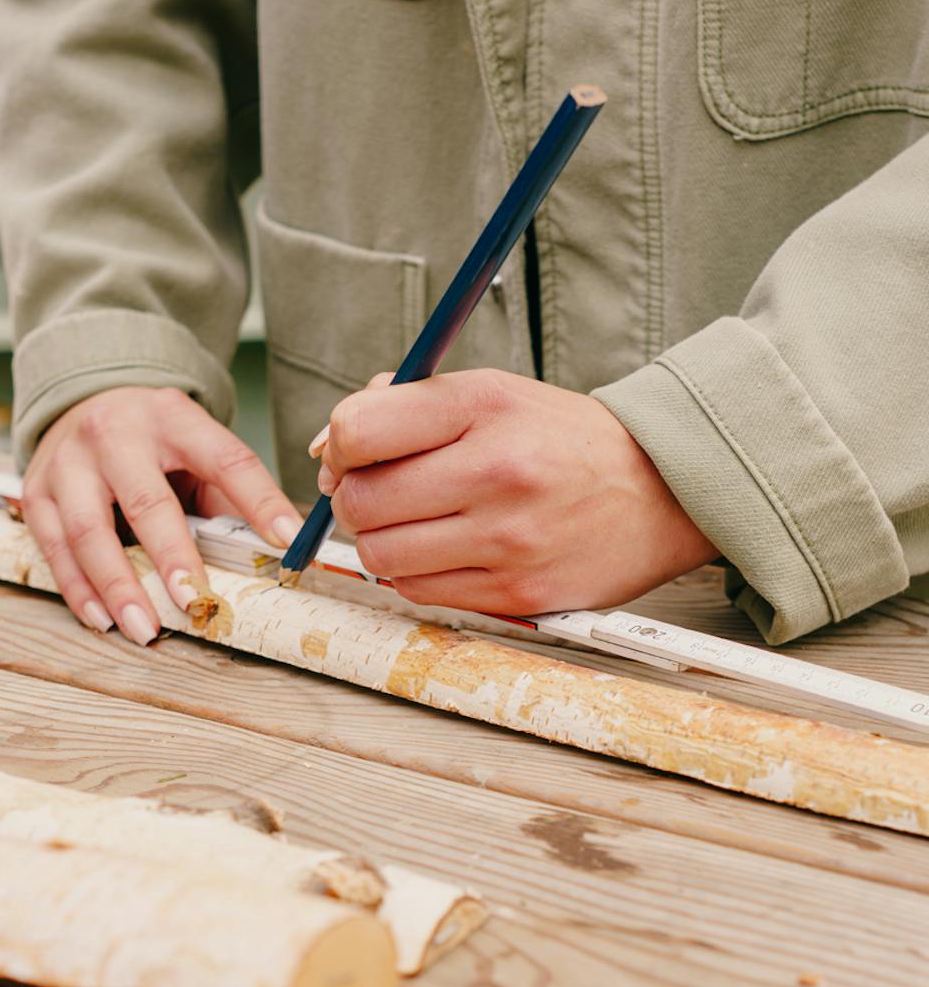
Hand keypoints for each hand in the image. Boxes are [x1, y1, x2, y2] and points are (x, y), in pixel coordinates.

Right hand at [23, 386, 300, 640]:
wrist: (81, 402)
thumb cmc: (151, 441)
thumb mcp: (191, 446)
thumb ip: (221, 493)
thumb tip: (265, 554)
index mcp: (172, 418)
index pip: (225, 458)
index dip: (259, 501)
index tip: (287, 542)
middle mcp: (115, 434)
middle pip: (146, 501)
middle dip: (171, 557)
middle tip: (193, 602)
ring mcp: (69, 462)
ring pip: (89, 531)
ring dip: (117, 586)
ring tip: (143, 628)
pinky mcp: (36, 490)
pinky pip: (55, 548)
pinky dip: (78, 589)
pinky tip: (101, 618)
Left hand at [315, 367, 716, 613]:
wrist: (662, 491)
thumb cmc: (558, 440)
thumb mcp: (490, 394)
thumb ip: (402, 407)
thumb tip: (323, 447)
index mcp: (485, 405)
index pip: (359, 430)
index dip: (339, 446)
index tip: (353, 453)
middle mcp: (497, 469)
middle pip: (360, 501)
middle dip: (353, 498)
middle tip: (380, 493)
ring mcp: (508, 538)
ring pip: (380, 554)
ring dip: (381, 541)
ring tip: (414, 523)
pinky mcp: (516, 592)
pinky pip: (417, 590)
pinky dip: (414, 573)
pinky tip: (444, 550)